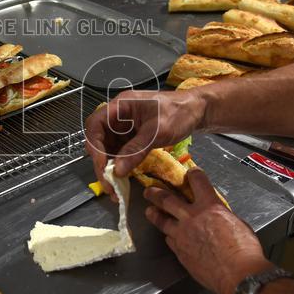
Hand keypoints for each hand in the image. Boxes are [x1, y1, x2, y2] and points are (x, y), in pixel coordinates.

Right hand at [85, 89, 206, 189]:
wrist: (198, 110)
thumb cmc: (180, 112)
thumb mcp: (158, 131)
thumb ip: (136, 150)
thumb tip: (117, 171)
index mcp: (121, 106)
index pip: (95, 125)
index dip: (95, 147)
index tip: (103, 166)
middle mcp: (118, 116)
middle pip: (99, 139)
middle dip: (101, 162)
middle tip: (108, 184)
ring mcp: (125, 127)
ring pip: (108, 148)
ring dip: (109, 167)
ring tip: (115, 187)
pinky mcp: (132, 136)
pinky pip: (120, 152)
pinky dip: (120, 165)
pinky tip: (123, 179)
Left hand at [145, 169, 270, 293]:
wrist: (237, 274)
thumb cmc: (244, 250)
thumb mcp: (237, 223)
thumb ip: (222, 216)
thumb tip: (218, 217)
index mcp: (209, 207)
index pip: (198, 182)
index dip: (194, 175)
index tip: (191, 173)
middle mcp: (191, 218)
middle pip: (167, 199)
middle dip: (156, 193)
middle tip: (149, 191)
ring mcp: (182, 235)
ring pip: (162, 221)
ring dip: (154, 215)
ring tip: (149, 211)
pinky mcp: (179, 252)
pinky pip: (170, 240)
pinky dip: (170, 237)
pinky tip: (169, 237)